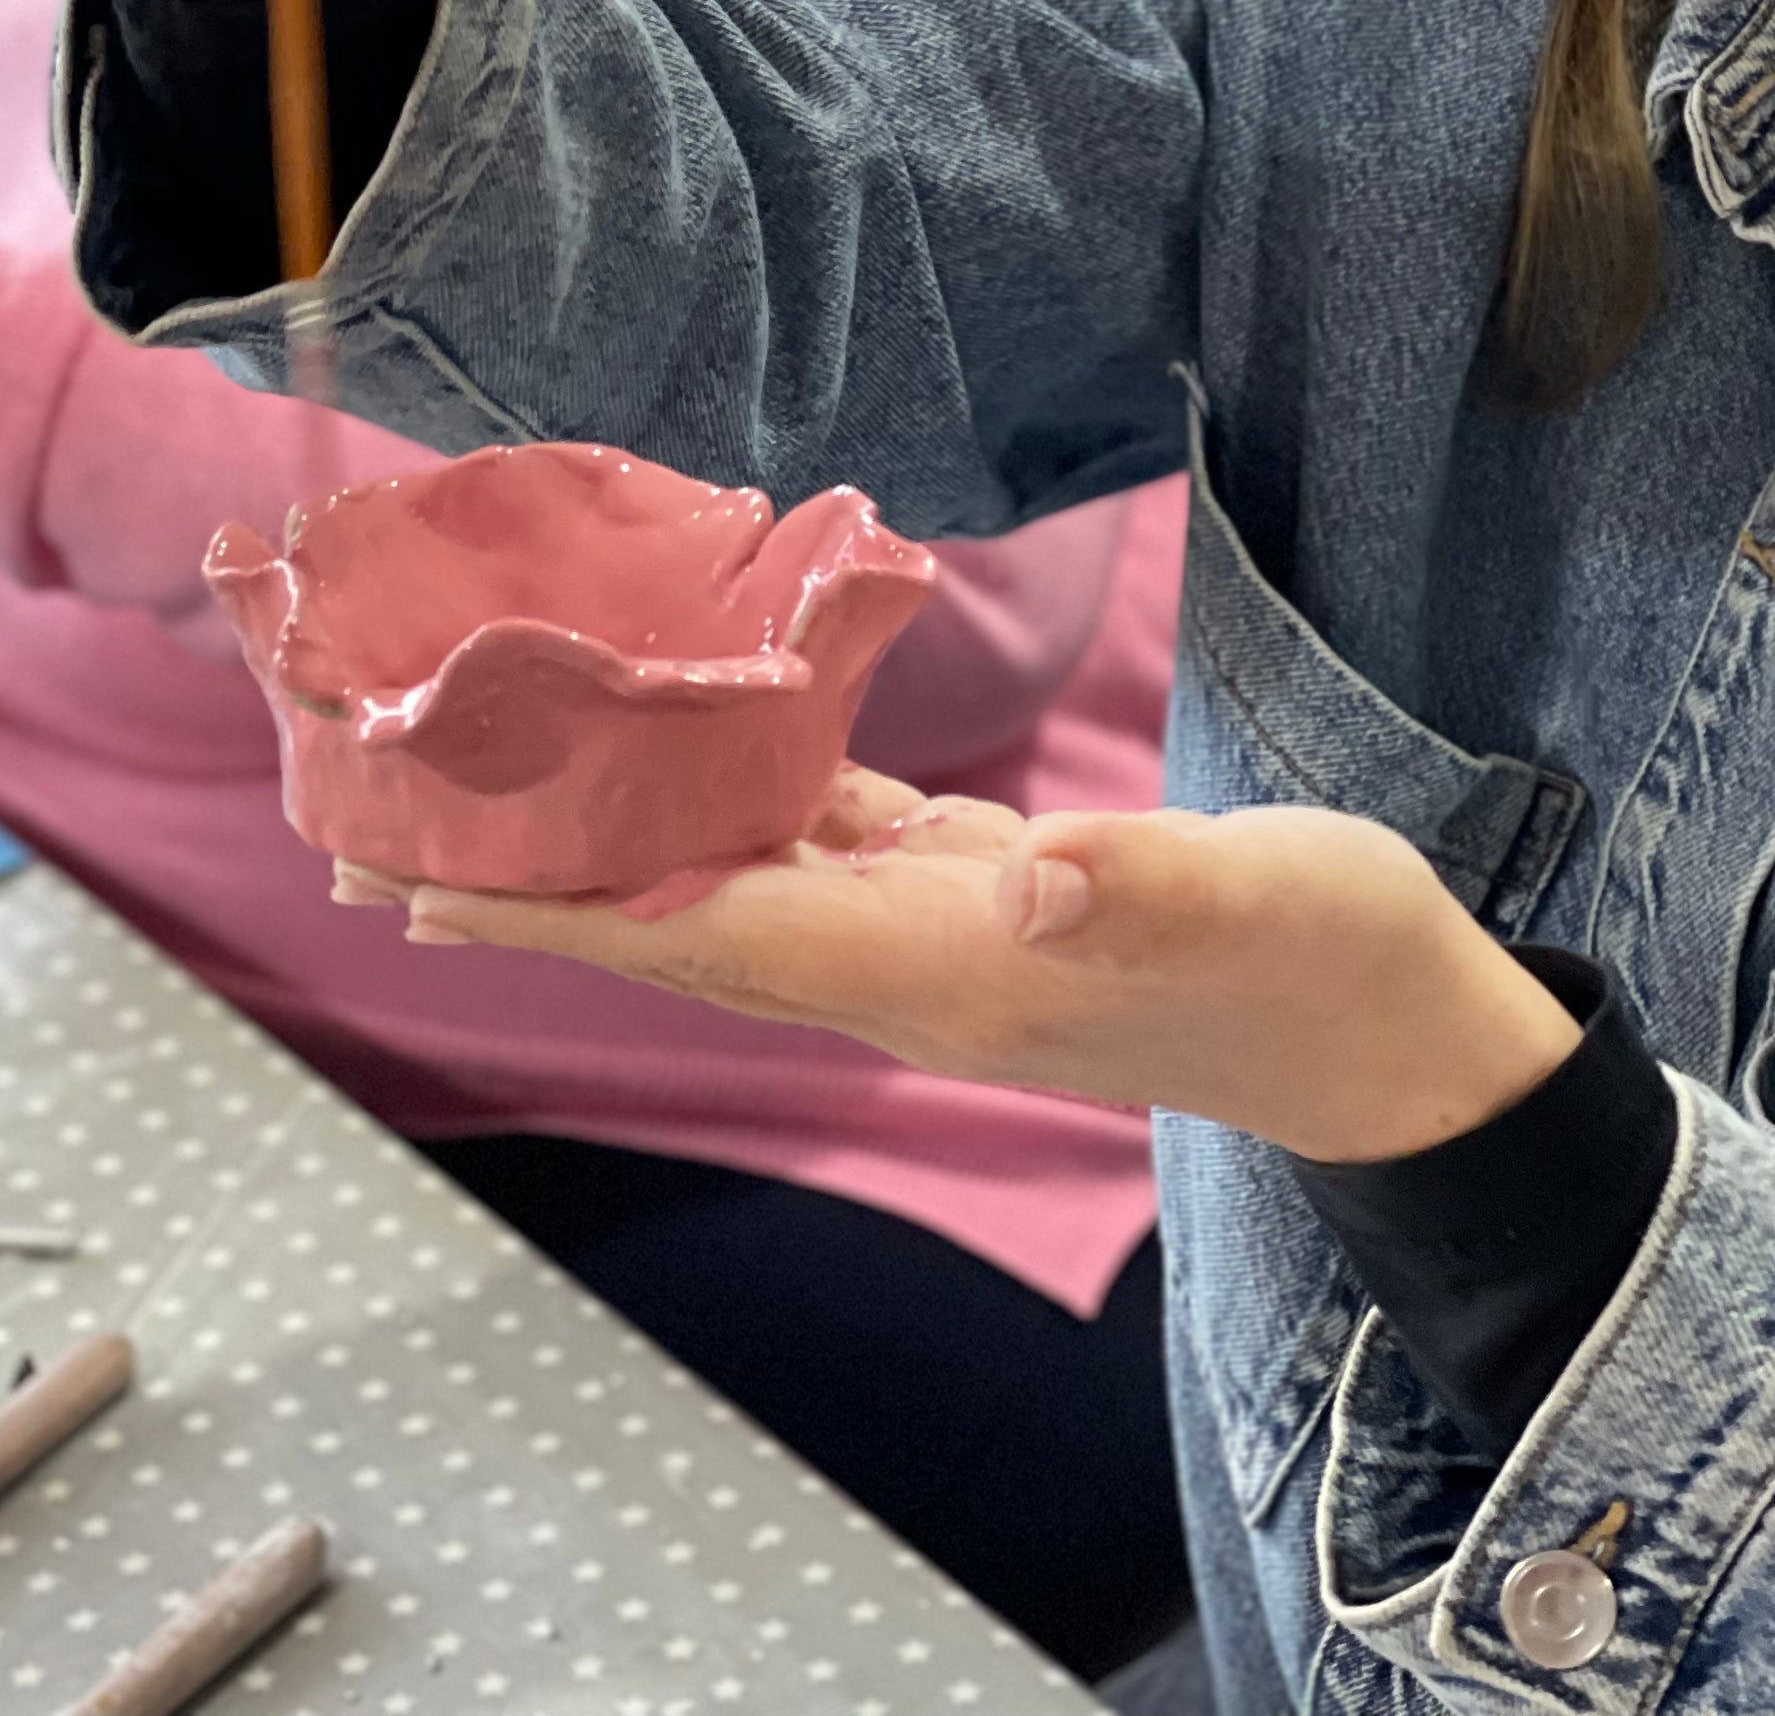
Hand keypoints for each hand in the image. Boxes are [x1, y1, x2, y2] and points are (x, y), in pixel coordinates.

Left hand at [338, 771, 1580, 1166]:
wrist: (1401, 1041)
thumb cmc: (1333, 963)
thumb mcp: (1256, 902)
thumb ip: (1137, 890)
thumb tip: (1020, 877)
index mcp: (952, 967)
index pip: (720, 933)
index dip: (570, 908)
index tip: (426, 885)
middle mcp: (919, 969)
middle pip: (686, 924)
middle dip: (536, 891)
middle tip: (372, 846)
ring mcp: (950, 943)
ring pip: (740, 886)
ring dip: (616, 847)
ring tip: (492, 800)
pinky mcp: (991, 901)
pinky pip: (827, 849)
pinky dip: (747, 795)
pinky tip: (706, 734)